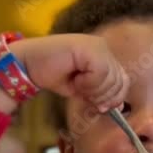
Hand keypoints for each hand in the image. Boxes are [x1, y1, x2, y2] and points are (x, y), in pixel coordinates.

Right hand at [12, 34, 129, 111]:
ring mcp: (97, 46)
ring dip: (93, 89)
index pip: (123, 81)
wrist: (29, 64)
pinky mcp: (89, 48)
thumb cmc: (54, 75)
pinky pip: (100, 73)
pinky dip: (88, 82)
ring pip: (111, 78)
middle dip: (103, 96)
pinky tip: (75, 79)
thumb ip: (100, 95)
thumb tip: (119, 107)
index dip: (114, 98)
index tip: (99, 106)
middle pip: (119, 81)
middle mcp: (103, 47)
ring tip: (77, 84)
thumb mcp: (83, 90)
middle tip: (85, 95)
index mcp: (104, 56)